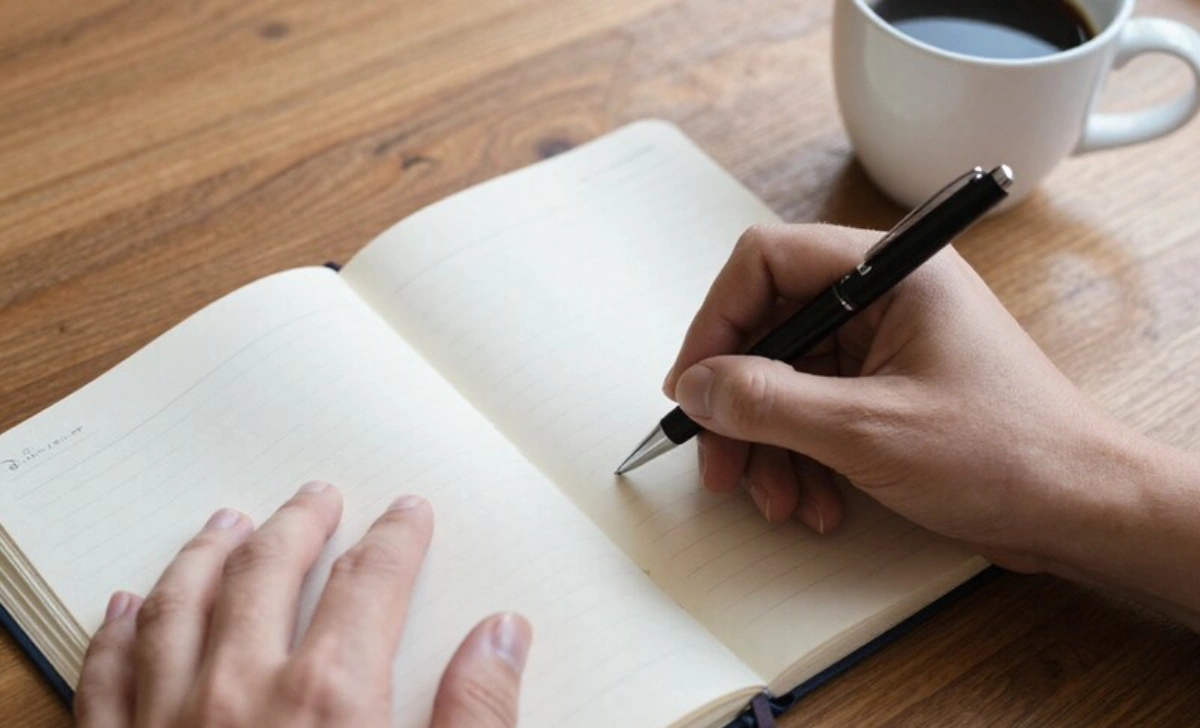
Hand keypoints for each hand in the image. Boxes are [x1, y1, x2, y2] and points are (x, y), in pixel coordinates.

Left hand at [75, 482, 531, 727]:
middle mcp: (240, 690)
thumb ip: (476, 716)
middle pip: (269, 570)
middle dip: (299, 523)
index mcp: (331, 698)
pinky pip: (104, 674)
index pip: (372, 581)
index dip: (396, 538)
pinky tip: (127, 604)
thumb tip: (504, 635)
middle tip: (316, 495)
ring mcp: (165, 721)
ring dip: (205, 552)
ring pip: (179, 602)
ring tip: (225, 522)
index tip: (407, 513)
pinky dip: (116, 630)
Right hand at [663, 223, 1148, 570]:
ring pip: (787, 379)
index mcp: (891, 271)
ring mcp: (885, 344)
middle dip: (740, 405)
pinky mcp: (887, 389)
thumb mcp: (867, 430)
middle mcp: (885, 297)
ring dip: (769, 445)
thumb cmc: (1008, 453)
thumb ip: (768, 401)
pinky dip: (802, 458)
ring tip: (777, 499)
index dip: (716, 322)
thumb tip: (697, 384)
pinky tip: (815, 501)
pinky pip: (815, 411)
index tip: (692, 383)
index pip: (766, 262)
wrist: (1079, 510)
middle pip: (770, 329)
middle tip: (720, 461)